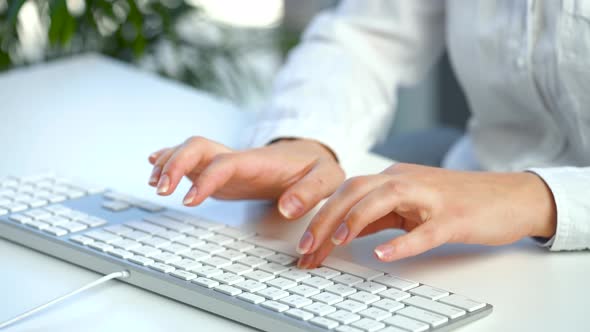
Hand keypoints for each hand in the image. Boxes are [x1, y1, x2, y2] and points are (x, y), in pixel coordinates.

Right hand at [147, 136, 344, 218]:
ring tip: (154, 182)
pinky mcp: (221, 172)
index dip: (205, 179)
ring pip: (191, 151)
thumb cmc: (315, 166)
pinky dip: (172, 162)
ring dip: (170, 162)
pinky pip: (192, 162)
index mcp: (258, 161)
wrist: (308, 155)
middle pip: (199, 148)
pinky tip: (156, 168)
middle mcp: (237, 158)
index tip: (190, 199)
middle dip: (176, 164)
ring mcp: (226, 163)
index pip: (225, 163)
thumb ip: (309, 192)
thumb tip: (286, 208)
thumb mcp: (326, 177)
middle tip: (161, 189)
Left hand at [296, 163, 556, 267]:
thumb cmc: (459, 201)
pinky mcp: (455, 217)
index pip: (347, 193)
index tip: (305, 247)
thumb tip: (346, 230)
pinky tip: (384, 254)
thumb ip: (380, 214)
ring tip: (335, 242)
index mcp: (394, 179)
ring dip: (354, 219)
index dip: (320, 218)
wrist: (511, 196)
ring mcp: (432, 198)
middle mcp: (407, 181)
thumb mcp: (411, 206)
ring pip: (384, 199)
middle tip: (306, 249)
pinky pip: (425, 230)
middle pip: (356, 191)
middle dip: (325, 219)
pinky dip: (403, 242)